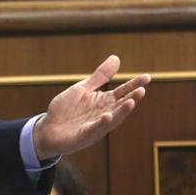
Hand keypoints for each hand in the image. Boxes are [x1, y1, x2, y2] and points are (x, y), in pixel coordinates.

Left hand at [34, 55, 149, 159]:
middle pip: (121, 106)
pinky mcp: (84, 136)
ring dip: (122, 112)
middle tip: (142, 90)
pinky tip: (107, 116)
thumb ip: (100, 77)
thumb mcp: (83, 89)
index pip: (122, 92)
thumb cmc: (66, 109)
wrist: (48, 129)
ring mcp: (95, 126)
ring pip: (112, 119)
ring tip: (132, 102)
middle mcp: (104, 114)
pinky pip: (94, 130)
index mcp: (104, 102)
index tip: (147, 77)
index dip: (134, 85)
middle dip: (132, 99)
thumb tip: (116, 58)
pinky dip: (101, 124)